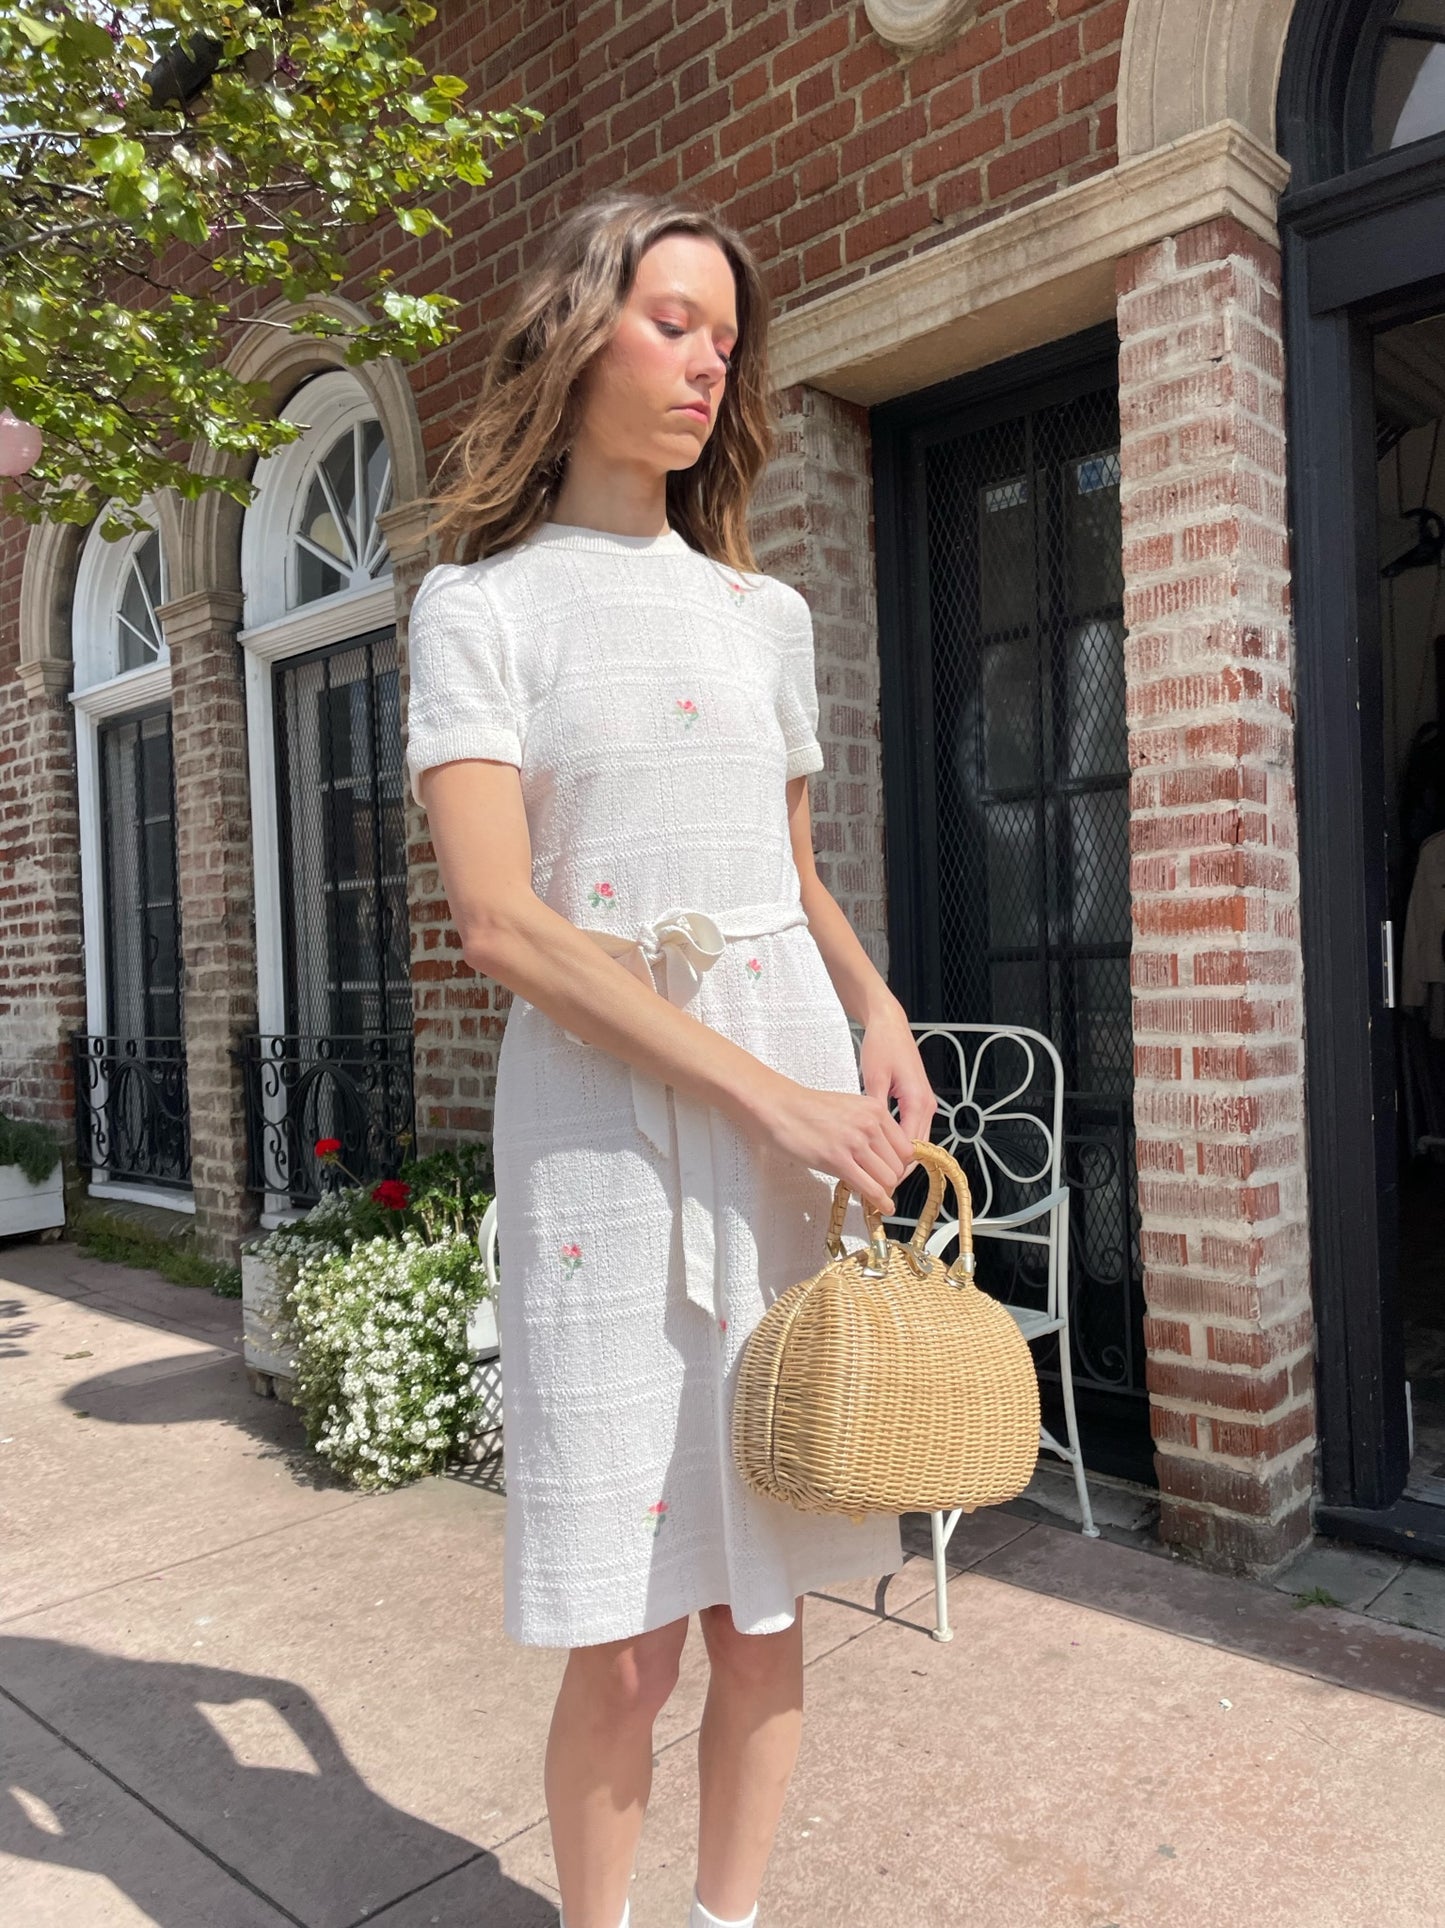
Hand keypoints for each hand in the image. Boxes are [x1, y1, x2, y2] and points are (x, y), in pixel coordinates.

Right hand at [759, 1003, 936, 1216]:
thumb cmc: (806, 1108)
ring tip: (874, 1194)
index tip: (892, 1172)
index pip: (906, 1147)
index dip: (900, 1164)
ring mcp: (855, 1142)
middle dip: (891, 1179)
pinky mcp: (838, 1160)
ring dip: (883, 1190)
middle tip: (880, 1186)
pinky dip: (878, 1201)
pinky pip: (870, 1188)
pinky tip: (880, 1206)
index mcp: (875, 1109)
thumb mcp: (849, 1108)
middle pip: (899, 1165)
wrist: (778, 1107)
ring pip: (888, 1178)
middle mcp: (869, 1124)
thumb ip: (869, 1126)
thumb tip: (882, 1152)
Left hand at [857, 1001, 937, 1184]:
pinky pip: (913, 1129)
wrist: (890, 1024)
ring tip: (880, 1173)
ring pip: (917, 1141)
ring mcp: (924, 1103)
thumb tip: (872, 1139)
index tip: (882, 1184)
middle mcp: (927, 1105)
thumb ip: (876, 1110)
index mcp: (918, 1102)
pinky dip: (902, 1143)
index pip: (911, 1148)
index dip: (896, 1169)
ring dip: (901, 1158)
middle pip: (918, 1149)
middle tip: (880, 1186)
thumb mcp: (874, 1079)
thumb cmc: (882, 1046)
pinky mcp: (917, 1100)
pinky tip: (885, 1151)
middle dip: (900, 1169)